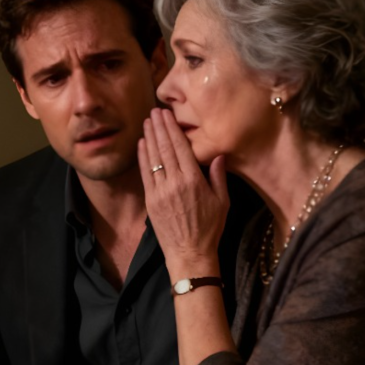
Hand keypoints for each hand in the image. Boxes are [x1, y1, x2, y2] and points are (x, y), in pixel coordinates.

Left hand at [138, 108, 228, 276]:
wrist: (189, 252)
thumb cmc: (210, 228)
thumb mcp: (223, 201)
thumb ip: (218, 176)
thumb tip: (218, 154)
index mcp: (193, 180)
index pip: (181, 147)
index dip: (172, 129)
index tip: (167, 114)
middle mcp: (175, 182)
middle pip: (165, 149)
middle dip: (159, 128)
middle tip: (154, 111)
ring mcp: (160, 191)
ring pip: (153, 158)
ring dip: (149, 138)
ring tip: (147, 122)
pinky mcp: (150, 200)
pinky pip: (145, 173)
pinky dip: (142, 157)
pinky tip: (141, 144)